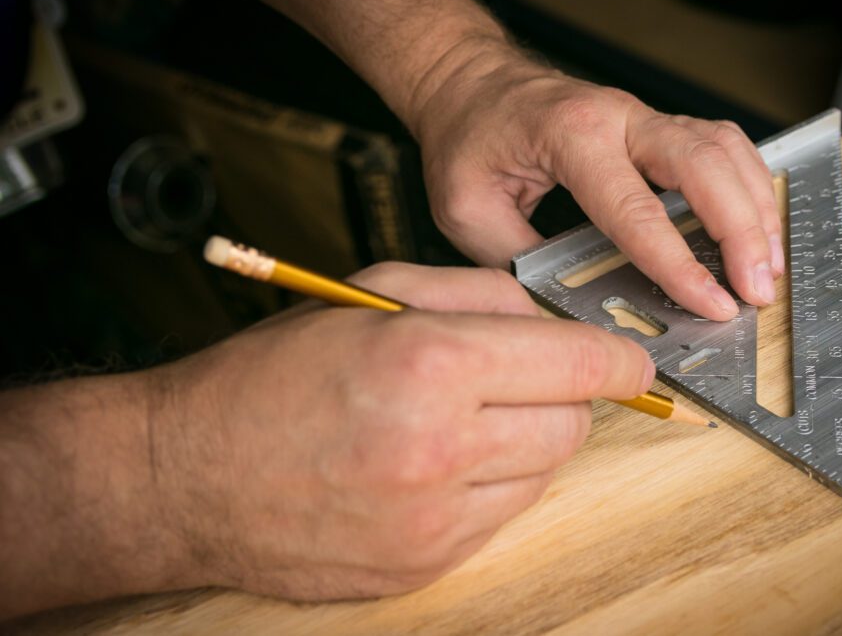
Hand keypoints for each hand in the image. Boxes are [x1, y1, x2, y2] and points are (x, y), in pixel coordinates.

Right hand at [149, 263, 653, 600]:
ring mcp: (434, 520)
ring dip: (525, 442)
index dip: (618, 360)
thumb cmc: (272, 375)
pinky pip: (501, 518)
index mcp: (428, 364)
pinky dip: (490, 485)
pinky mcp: (425, 566)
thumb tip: (551, 319)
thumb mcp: (370, 297)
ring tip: (462, 420)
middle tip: (516, 379)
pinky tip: (436, 464)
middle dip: (562, 396)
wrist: (189, 474)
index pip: (575, 365)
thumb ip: (474, 295)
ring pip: (543, 475)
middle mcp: (439, 448)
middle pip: (570, 425)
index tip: (631, 361)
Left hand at [415, 53, 783, 320]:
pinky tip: (754, 223)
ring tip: (768, 266)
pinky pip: (718, 145)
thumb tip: (561, 309)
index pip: (637, 209)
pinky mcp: (653, 125)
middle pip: (703, 165)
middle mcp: (617, 117)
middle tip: (758, 289)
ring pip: (723, 148)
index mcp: (570, 137)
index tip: (711, 303)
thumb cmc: (466, 139)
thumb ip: (514, 259)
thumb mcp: (466, 207)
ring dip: (754, 206)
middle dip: (741, 230)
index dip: (678, 262)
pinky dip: (746, 184)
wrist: (470, 84)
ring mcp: (641, 115)